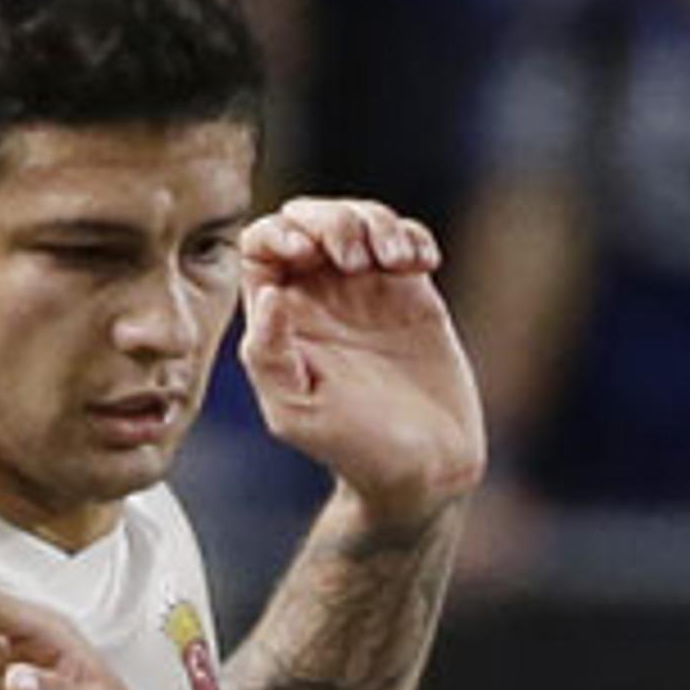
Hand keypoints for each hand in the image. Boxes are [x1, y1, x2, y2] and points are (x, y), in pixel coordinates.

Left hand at [236, 198, 484, 522]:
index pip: (262, 245)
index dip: (279, 233)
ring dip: (375, 223)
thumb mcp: (296, 411)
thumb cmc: (354, 450)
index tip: (305, 252)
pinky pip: (407, 239)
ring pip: (360, 219)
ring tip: (396, 262)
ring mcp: (369, 290)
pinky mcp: (413, 293)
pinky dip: (412, 237)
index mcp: (281, 316)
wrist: (426, 470)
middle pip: (310, 218)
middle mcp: (322, 295)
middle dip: (332, 220)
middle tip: (356, 258)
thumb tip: (268, 293)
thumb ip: (268, 355)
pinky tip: (422, 264)